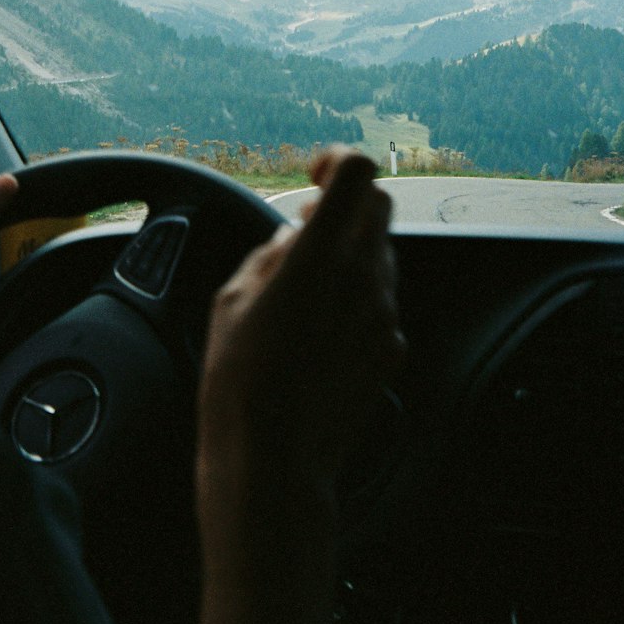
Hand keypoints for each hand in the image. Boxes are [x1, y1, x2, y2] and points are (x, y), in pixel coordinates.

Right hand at [196, 147, 404, 623]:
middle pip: (378, 205)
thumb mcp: (232, 297)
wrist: (274, 460)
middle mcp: (363, 278)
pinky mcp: (391, 348)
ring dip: (349, 253)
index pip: (357, 173)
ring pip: (380, 254)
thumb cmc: (240, 381)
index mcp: (321, 256)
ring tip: (304, 289)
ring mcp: (384, 315)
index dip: (337, 162)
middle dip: (344, 205)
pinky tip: (319, 331)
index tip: (314, 175)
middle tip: (303, 230)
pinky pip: (380, 302)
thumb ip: (272, 253)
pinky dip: (356, 299)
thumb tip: (293, 237)